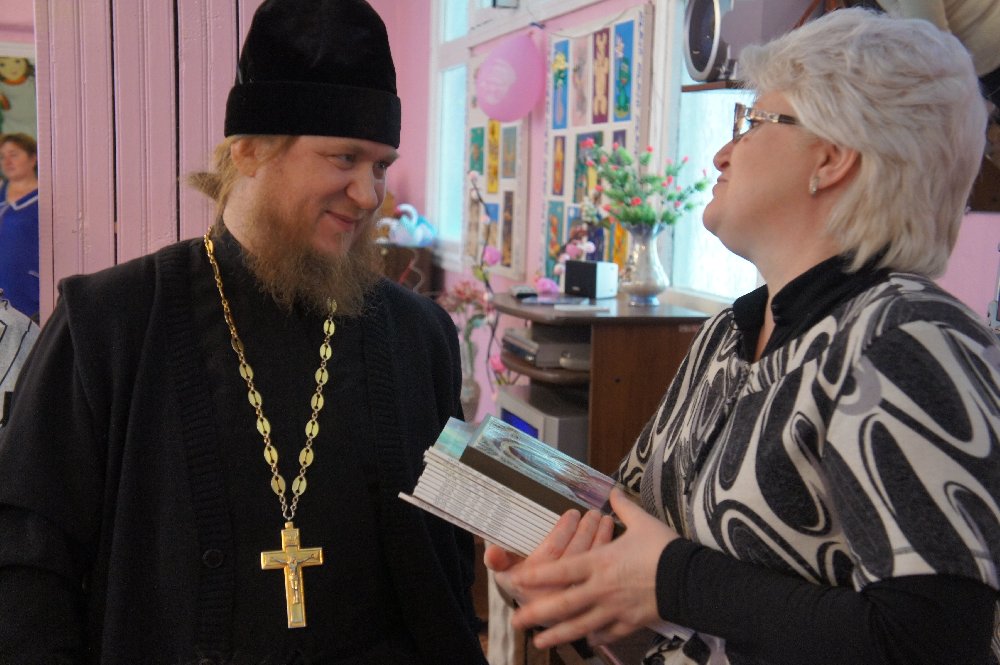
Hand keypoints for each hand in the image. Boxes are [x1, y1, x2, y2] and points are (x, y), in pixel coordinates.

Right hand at [484, 506, 614, 607]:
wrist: (537, 611)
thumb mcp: (504, 570)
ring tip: (603, 519)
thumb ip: (498, 559)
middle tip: (592, 513)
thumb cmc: (521, 580)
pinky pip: (601, 573)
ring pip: (591, 564)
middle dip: (586, 531)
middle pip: (575, 556)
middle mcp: (551, 592)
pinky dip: (607, 550)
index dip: (564, 531)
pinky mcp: (588, 600)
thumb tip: (491, 550)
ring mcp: (571, 598)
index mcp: (529, 582)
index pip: (552, 552)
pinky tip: (610, 534)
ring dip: (600, 538)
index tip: (572, 513)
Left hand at [507, 488, 679, 648]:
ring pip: (580, 626)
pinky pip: (607, 634)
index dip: (537, 576)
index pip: (561, 570)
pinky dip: (595, 638)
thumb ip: (623, 508)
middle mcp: (601, 589)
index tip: (518, 580)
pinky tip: (586, 642)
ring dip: (558, 635)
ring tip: (540, 642)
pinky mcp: (630, 623)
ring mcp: (614, 610)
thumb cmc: (663, 548)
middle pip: (563, 604)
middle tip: (517, 621)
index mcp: (600, 563)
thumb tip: (613, 490)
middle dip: (537, 614)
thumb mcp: (642, 521)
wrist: (691, 579)